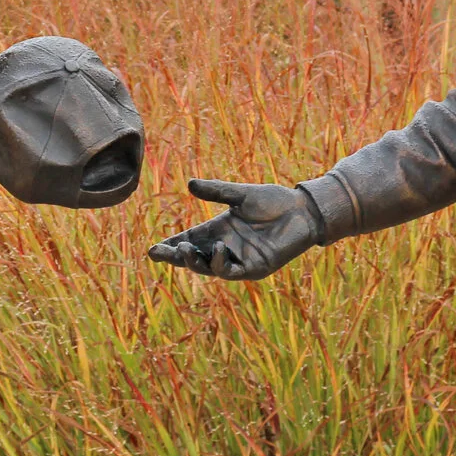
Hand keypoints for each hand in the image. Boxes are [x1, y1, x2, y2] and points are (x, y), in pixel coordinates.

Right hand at [147, 178, 324, 280]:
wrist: (302, 211)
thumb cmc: (274, 201)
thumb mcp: (241, 194)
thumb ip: (217, 191)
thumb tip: (190, 185)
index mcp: (219, 229)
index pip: (190, 240)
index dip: (171, 246)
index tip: (153, 250)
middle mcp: (226, 247)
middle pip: (194, 257)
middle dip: (176, 257)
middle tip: (160, 253)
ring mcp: (240, 259)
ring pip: (210, 268)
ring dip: (195, 261)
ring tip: (184, 249)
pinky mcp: (256, 268)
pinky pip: (233, 271)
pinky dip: (222, 264)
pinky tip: (218, 251)